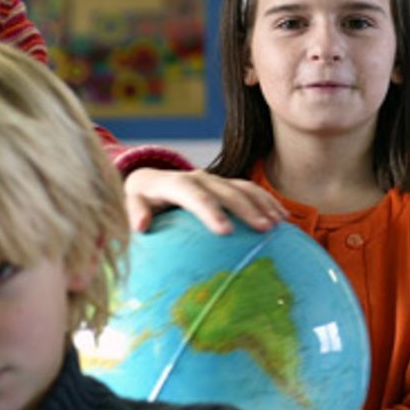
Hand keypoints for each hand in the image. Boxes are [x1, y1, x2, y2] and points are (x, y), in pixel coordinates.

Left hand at [123, 168, 286, 233]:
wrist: (150, 183)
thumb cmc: (138, 202)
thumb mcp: (127, 204)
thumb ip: (133, 212)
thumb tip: (141, 226)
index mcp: (171, 183)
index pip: (191, 192)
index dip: (209, 209)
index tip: (225, 230)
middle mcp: (196, 178)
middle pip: (223, 189)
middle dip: (244, 208)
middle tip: (263, 229)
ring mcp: (213, 180)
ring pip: (241, 188)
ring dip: (261, 204)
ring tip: (277, 224)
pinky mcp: (225, 186)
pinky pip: (249, 191)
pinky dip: (266, 202)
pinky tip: (282, 219)